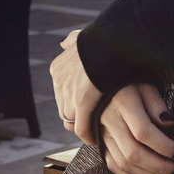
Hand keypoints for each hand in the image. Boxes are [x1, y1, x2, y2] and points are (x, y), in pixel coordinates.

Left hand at [50, 29, 101, 144]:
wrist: (114, 37)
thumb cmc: (104, 36)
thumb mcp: (83, 36)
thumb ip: (72, 40)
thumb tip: (64, 42)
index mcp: (59, 67)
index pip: (61, 93)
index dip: (74, 100)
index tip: (86, 103)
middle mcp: (60, 80)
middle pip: (64, 108)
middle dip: (77, 114)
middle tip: (92, 118)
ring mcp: (70, 92)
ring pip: (72, 119)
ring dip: (84, 124)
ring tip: (98, 128)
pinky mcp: (82, 102)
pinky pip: (82, 127)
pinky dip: (89, 135)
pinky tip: (97, 138)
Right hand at [99, 83, 173, 173]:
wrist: (101, 87)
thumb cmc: (130, 85)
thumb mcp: (146, 85)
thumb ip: (157, 104)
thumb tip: (169, 124)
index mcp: (123, 104)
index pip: (143, 131)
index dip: (163, 145)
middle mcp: (111, 122)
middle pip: (134, 152)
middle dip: (159, 167)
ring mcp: (104, 135)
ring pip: (124, 163)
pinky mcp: (102, 144)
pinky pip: (113, 166)